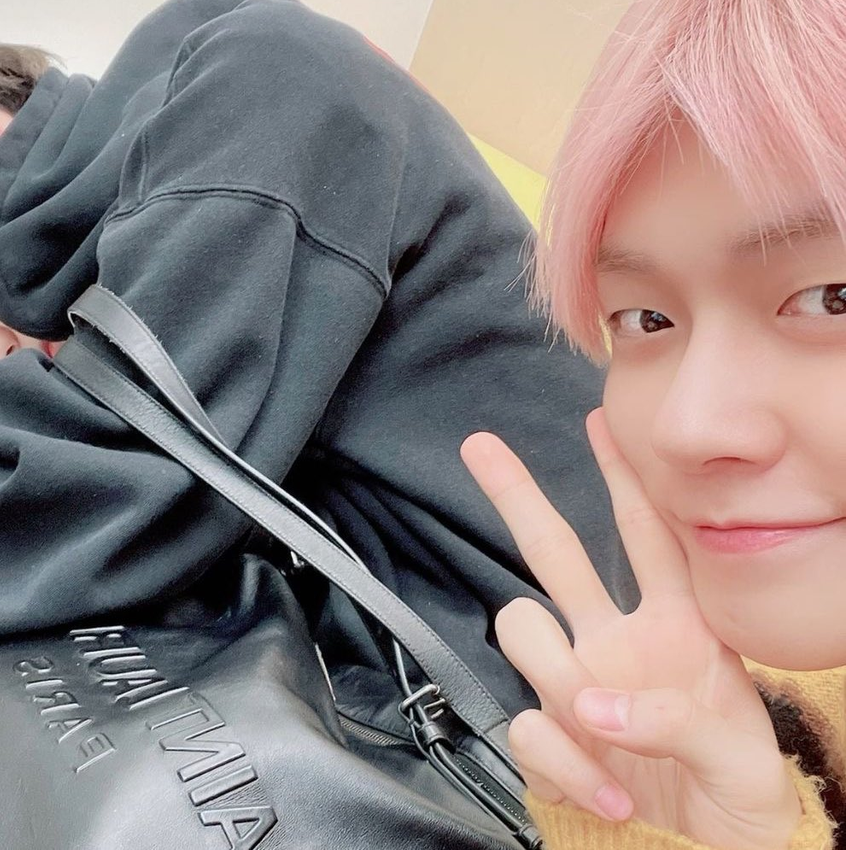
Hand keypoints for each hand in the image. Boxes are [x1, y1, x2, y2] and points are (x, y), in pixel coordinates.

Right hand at [461, 409, 800, 849]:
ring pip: (522, 629)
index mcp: (675, 630)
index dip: (625, 479)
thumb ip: (673, 718)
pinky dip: (565, 764)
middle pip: (554, 552)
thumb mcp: (739, 753)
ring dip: (554, 674)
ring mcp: (575, 686)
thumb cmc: (739, 798)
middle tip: (481, 448)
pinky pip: (527, 727)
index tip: (601, 423)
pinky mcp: (549, 738)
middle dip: (519, 495)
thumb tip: (591, 705)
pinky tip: (609, 793)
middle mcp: (614, 645)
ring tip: (601, 729)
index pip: (647, 537)